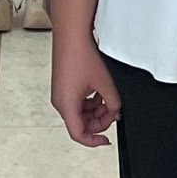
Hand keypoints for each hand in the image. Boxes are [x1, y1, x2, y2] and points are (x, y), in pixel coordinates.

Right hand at [52, 34, 120, 148]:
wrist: (72, 36)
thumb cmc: (80, 55)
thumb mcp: (104, 83)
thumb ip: (113, 103)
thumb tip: (116, 111)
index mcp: (66, 105)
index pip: (79, 134)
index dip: (94, 141)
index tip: (106, 140)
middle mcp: (60, 102)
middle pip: (81, 124)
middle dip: (99, 121)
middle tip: (114, 112)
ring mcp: (61, 94)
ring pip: (81, 113)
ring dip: (96, 110)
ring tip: (109, 100)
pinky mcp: (64, 86)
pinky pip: (78, 102)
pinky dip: (91, 101)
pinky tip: (101, 92)